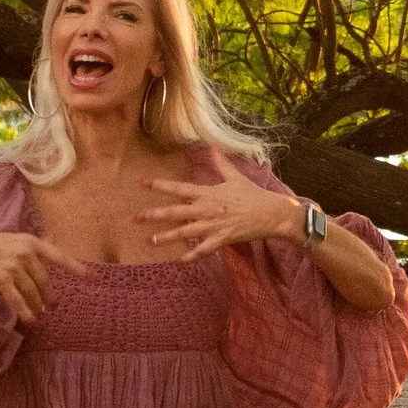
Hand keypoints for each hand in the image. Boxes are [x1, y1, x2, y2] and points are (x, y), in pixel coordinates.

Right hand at [0, 227, 84, 323]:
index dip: (77, 268)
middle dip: (49, 296)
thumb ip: (35, 244)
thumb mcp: (16, 239)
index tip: (94, 278)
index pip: (60, 256)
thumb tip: (54, 240)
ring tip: (40, 316)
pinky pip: (17, 299)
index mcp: (32, 242)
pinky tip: (30, 321)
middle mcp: (26, 253)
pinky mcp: (1, 278)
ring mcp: (14, 265)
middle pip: (44, 281)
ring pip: (32, 292)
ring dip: (37, 307)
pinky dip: (25, 312)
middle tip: (54, 307)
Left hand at [136, 151, 298, 257]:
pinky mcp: (221, 239)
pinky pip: (203, 249)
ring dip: (167, 237)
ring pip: (185, 232)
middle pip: (176, 212)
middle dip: (155, 215)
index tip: (143, 184)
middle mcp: (207, 209)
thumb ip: (221, 163)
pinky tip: (179, 261)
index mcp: (208, 193)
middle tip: (136, 218)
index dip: (161, 185)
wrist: (270, 213)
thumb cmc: (253, 195)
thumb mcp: (236, 177)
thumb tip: (213, 146)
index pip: (180, 188)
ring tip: (150, 241)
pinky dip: (191, 256)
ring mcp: (213, 225)